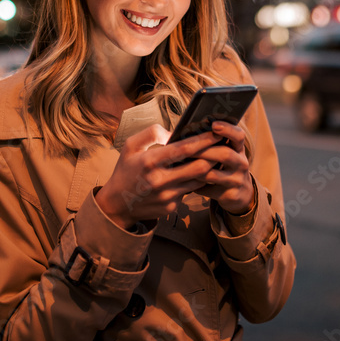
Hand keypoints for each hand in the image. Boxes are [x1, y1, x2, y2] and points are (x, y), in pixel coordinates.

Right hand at [96, 124, 220, 228]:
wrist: (117, 204)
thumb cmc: (126, 170)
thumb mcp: (131, 146)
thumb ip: (152, 133)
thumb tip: (174, 133)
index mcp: (150, 161)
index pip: (184, 149)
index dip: (204, 140)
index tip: (216, 132)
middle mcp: (160, 180)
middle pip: (199, 167)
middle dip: (214, 156)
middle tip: (222, 146)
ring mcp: (167, 196)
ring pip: (198, 180)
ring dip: (207, 169)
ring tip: (213, 158)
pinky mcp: (171, 208)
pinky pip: (189, 192)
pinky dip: (193, 182)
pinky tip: (196, 174)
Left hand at [191, 121, 254, 213]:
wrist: (241, 193)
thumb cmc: (225, 166)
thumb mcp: (226, 153)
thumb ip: (212, 143)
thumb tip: (183, 133)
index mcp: (239, 149)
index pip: (238, 135)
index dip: (228, 129)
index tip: (213, 124)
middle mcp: (241, 163)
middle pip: (225, 154)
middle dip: (203, 151)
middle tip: (185, 149)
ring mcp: (237, 180)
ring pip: (213, 174)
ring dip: (195, 169)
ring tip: (180, 165)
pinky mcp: (230, 195)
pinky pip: (208, 190)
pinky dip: (194, 186)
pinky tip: (184, 182)